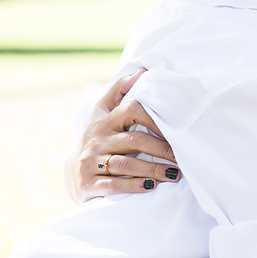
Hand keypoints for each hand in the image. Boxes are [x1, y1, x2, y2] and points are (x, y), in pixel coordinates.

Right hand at [65, 68, 181, 202]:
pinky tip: (152, 187)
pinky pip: (114, 185)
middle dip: (162, 149)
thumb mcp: (105, 112)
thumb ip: (121, 90)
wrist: (75, 171)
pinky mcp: (88, 184)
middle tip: (181, 157)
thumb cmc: (101, 137)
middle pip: (134, 141)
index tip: (175, 128)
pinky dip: (135, 186)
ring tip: (175, 174)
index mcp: (104, 119)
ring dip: (153, 170)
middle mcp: (96, 139)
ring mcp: (90, 162)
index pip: (131, 110)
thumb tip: (142, 70)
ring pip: (126, 165)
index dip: (154, 119)